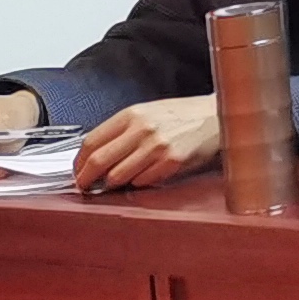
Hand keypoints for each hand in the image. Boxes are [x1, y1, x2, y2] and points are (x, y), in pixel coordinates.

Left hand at [73, 96, 223, 192]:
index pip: (91, 142)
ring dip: (114, 184)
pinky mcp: (172, 162)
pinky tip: (146, 176)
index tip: (78, 172)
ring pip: (118, 176)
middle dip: (87, 179)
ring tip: (120, 181)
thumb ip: (123, 131)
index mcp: (132, 114)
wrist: (220, 116)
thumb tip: (96, 156)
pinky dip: (139, 184)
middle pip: (99, 161)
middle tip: (86, 187)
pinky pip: (142, 182)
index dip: (78, 163)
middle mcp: (143, 129)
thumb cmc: (186, 115)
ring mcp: (157, 146)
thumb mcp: (149, 113)